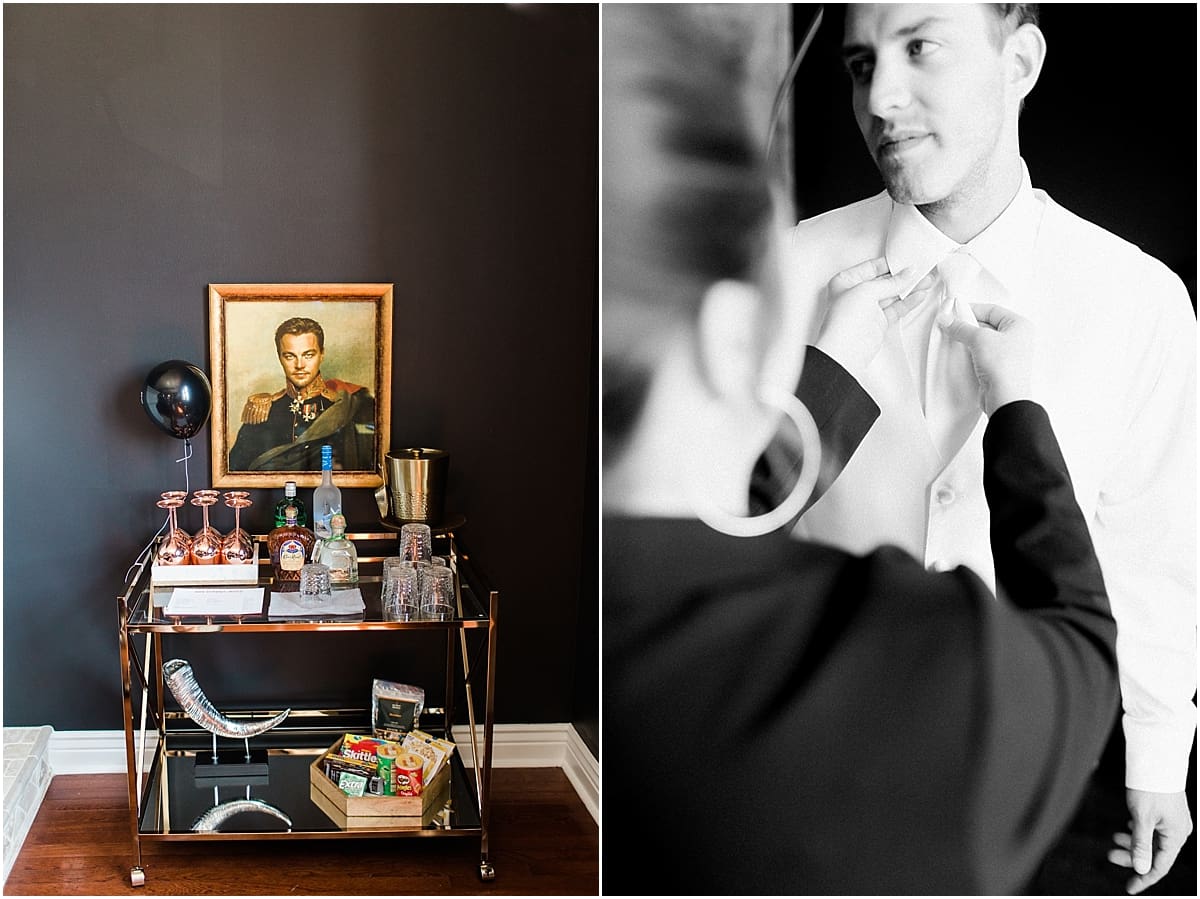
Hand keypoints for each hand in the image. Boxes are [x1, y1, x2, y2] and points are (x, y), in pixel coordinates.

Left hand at [814, 257, 929, 374]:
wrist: (845, 351)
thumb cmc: (845, 320)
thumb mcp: (867, 291)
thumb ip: (891, 282)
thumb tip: (907, 273)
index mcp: (845, 281)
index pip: (871, 267)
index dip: (890, 264)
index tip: (907, 260)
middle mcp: (855, 294)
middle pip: (883, 281)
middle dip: (903, 277)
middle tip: (922, 271)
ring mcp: (867, 309)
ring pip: (892, 295)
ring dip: (910, 288)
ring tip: (927, 281)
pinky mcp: (877, 323)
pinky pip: (895, 309)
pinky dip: (908, 302)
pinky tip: (920, 295)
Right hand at [937, 302, 1034, 415]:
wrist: (1005, 398)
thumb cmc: (1002, 365)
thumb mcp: (979, 339)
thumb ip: (961, 327)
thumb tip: (945, 319)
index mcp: (1019, 325)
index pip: (992, 310)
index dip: (972, 309)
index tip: (953, 312)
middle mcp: (1016, 338)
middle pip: (987, 325)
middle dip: (967, 325)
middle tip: (949, 325)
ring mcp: (1008, 354)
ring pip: (982, 340)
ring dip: (966, 339)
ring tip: (950, 338)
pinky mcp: (998, 367)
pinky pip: (981, 354)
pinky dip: (969, 352)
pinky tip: (957, 353)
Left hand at [1108, 789, 1192, 893]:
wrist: (1156, 760)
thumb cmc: (1150, 787)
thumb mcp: (1141, 818)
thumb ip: (1140, 845)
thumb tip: (1140, 868)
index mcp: (1176, 836)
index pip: (1160, 866)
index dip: (1144, 878)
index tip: (1130, 888)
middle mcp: (1178, 830)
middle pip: (1154, 853)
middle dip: (1132, 856)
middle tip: (1110, 855)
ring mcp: (1172, 821)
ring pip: (1151, 840)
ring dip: (1132, 842)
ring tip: (1115, 838)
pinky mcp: (1165, 812)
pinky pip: (1151, 829)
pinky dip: (1138, 831)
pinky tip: (1128, 827)